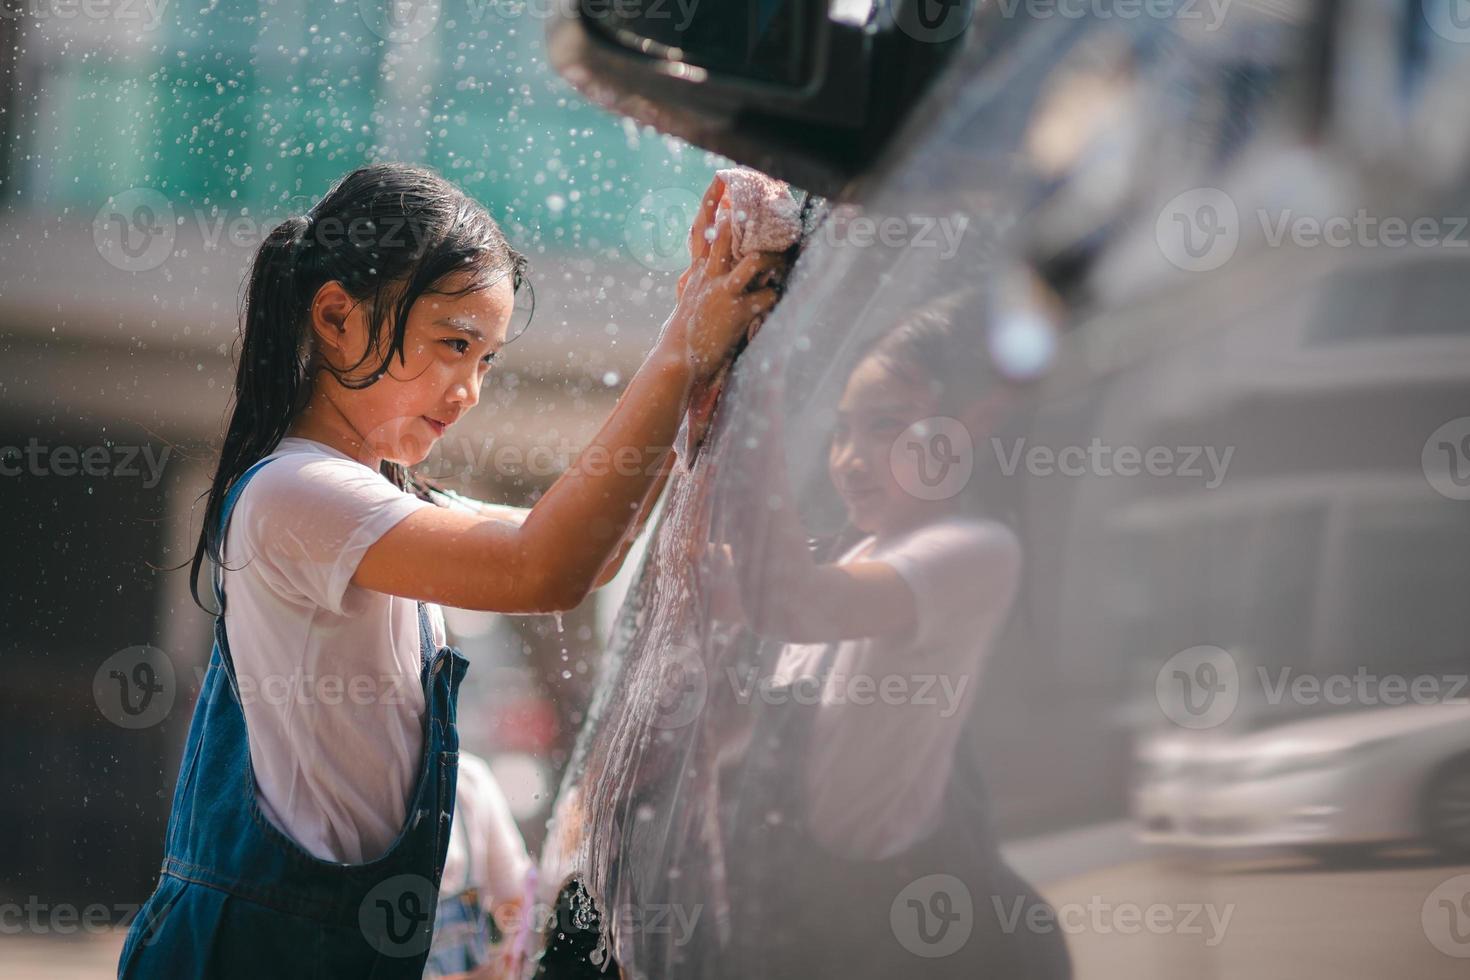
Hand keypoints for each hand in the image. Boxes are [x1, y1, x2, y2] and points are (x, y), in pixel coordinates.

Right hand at [661, 180, 785, 383]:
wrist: (678, 360)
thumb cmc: (684, 333)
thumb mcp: (686, 302)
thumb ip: (692, 283)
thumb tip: (687, 274)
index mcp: (698, 271)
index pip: (701, 228)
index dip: (711, 202)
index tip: (721, 179)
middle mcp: (709, 276)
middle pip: (726, 234)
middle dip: (743, 216)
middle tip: (761, 200)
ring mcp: (724, 292)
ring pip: (755, 261)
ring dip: (773, 260)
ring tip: (781, 260)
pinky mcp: (738, 312)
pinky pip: (767, 295)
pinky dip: (774, 296)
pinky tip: (774, 300)